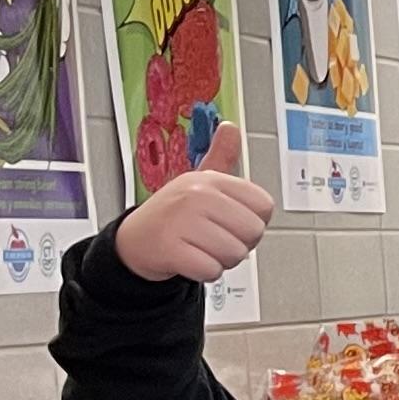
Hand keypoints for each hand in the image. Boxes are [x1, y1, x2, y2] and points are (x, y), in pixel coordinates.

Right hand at [117, 122, 273, 284]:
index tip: (230, 220)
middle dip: (239, 243)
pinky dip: (204, 272)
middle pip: (254, 233)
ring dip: (221, 259)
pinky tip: (188, 259)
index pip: (264, 206)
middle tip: (212, 238)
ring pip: (235, 254)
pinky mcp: (170, 249)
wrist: (133, 240)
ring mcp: (181, 221)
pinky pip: (212, 270)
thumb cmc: (175, 212)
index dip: (253, 220)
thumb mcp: (199, 181)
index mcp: (210, 180)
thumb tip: (230, 127)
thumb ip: (221, 157)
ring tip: (199, 247)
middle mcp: (196, 195)